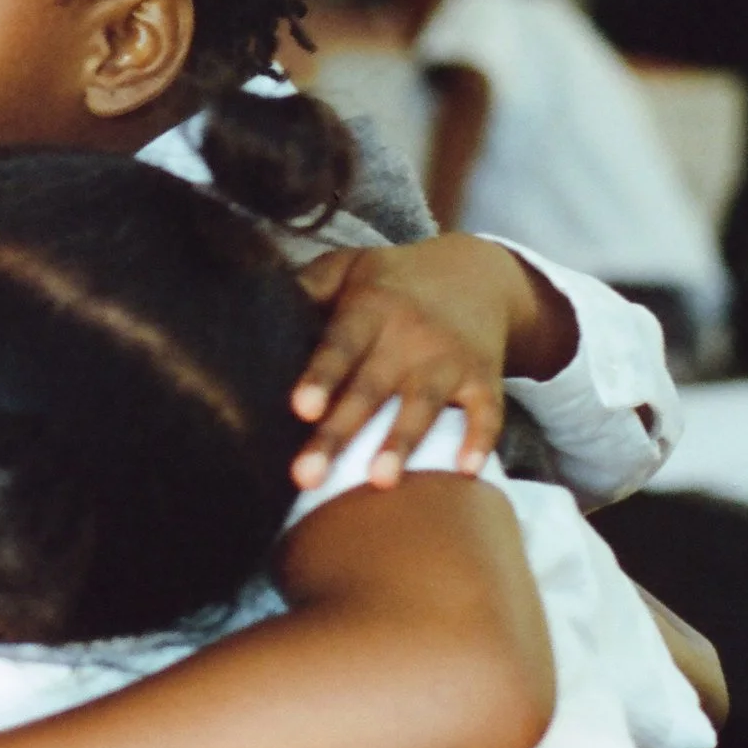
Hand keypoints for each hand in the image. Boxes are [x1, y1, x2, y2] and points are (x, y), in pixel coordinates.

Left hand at [289, 234, 543, 488]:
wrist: (478, 272)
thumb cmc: (394, 279)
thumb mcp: (352, 266)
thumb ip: (310, 284)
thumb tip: (260, 307)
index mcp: (370, 308)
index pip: (340, 345)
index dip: (322, 376)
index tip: (301, 409)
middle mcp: (410, 335)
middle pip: (370, 389)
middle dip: (339, 434)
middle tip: (308, 476)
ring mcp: (450, 359)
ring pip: (424, 405)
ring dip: (401, 442)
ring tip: (379, 481)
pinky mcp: (484, 378)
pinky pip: (487, 412)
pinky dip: (481, 439)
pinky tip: (466, 470)